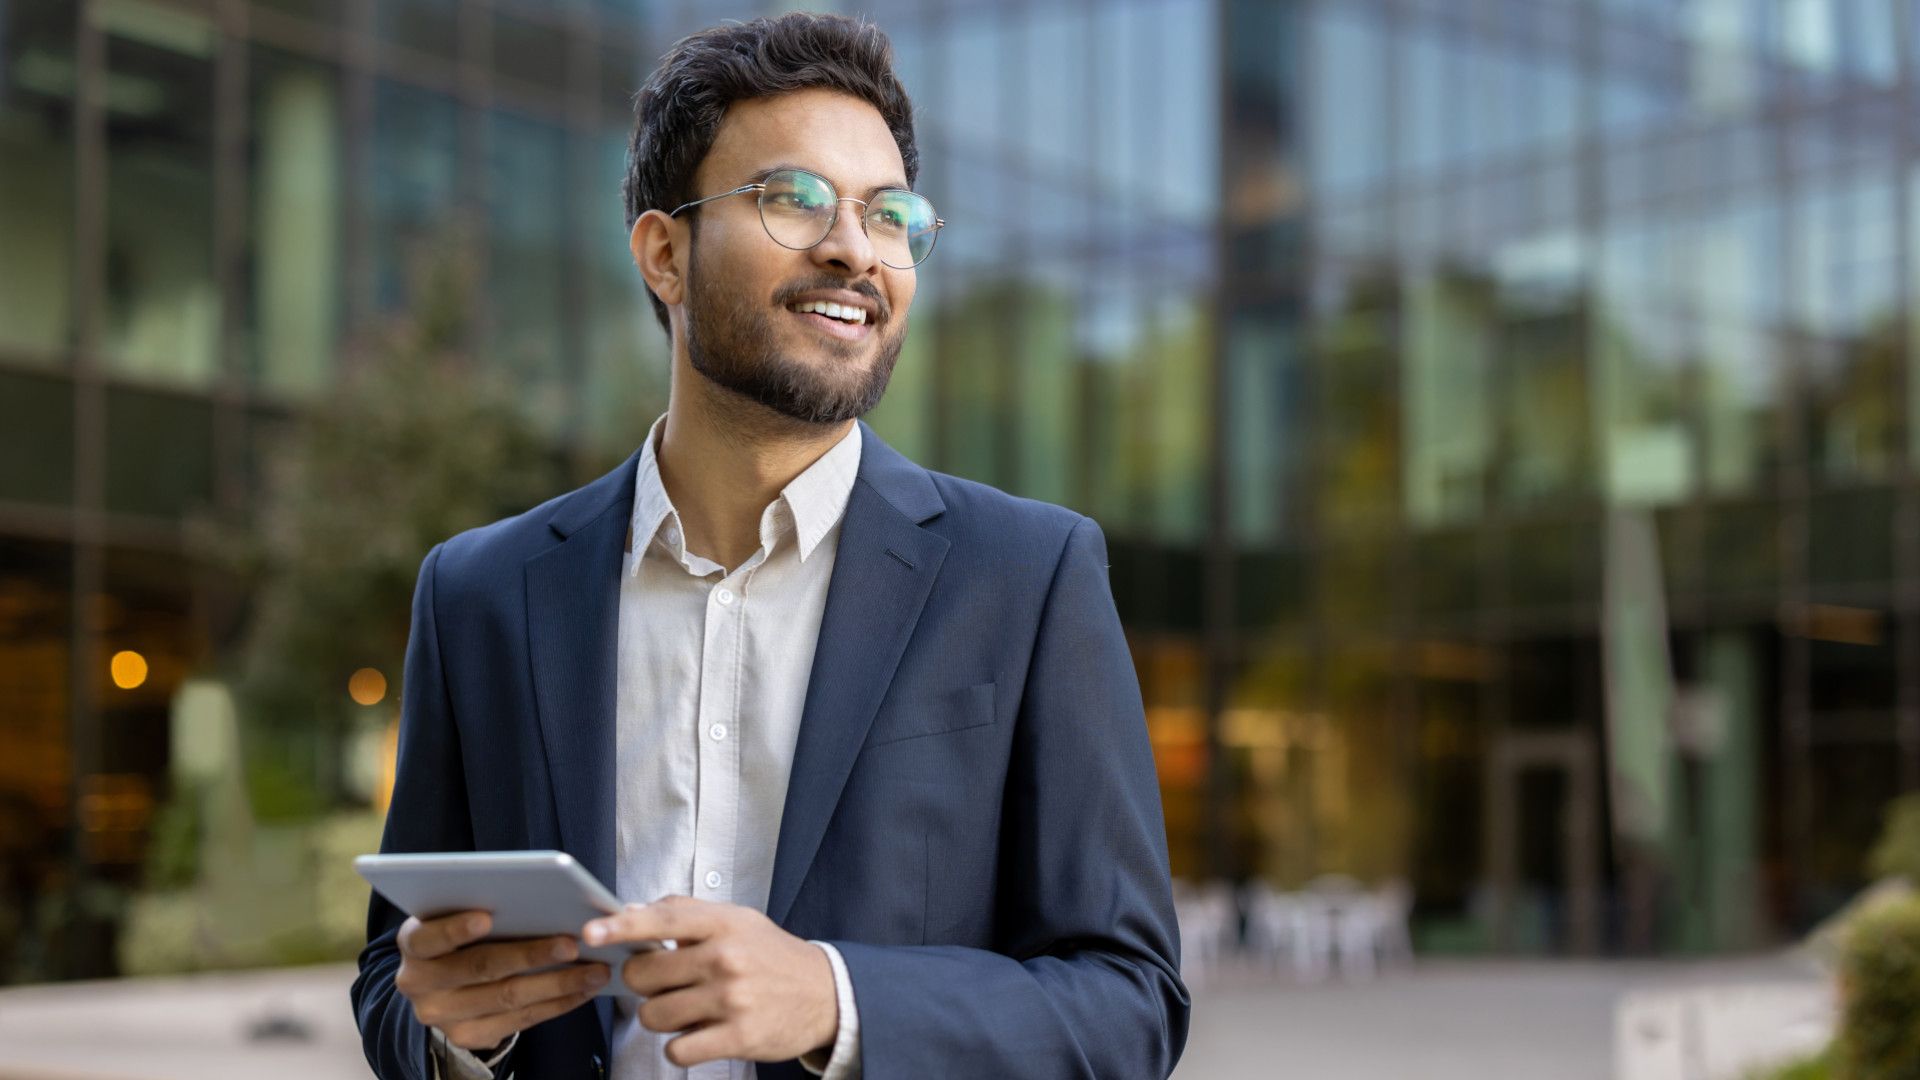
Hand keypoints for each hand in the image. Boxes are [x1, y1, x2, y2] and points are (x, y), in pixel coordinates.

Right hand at [393, 910, 610, 1051]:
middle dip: (530, 954)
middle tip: (572, 942)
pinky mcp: (467, 1036)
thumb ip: (479, 906)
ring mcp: (442, 1015)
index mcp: (413, 944)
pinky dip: (557, 1004)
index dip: (455, 929)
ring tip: (595, 969)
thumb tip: (536, 892)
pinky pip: (519, 1021)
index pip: (428, 937)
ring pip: (507, 997)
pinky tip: (583, 990)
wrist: (442, 986)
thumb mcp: (455, 917)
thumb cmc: (462, 936)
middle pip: (481, 968)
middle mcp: (419, 983)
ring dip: (558, 983)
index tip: (487, 915)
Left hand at [583, 895, 837, 1067]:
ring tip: (687, 1009)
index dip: (621, 926)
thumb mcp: (737, 920)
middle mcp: (726, 958)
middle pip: (645, 975)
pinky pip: (677, 1049)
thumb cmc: (770, 955)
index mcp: (723, 924)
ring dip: (662, 1016)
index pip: (663, 920)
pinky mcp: (738, 1037)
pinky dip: (680, 1046)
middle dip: (644, 983)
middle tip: (665, 983)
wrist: (826, 993)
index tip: (591, 933)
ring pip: (655, 1015)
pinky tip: (699, 1033)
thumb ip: (685, 913)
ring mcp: (732, 999)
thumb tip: (629, 911)